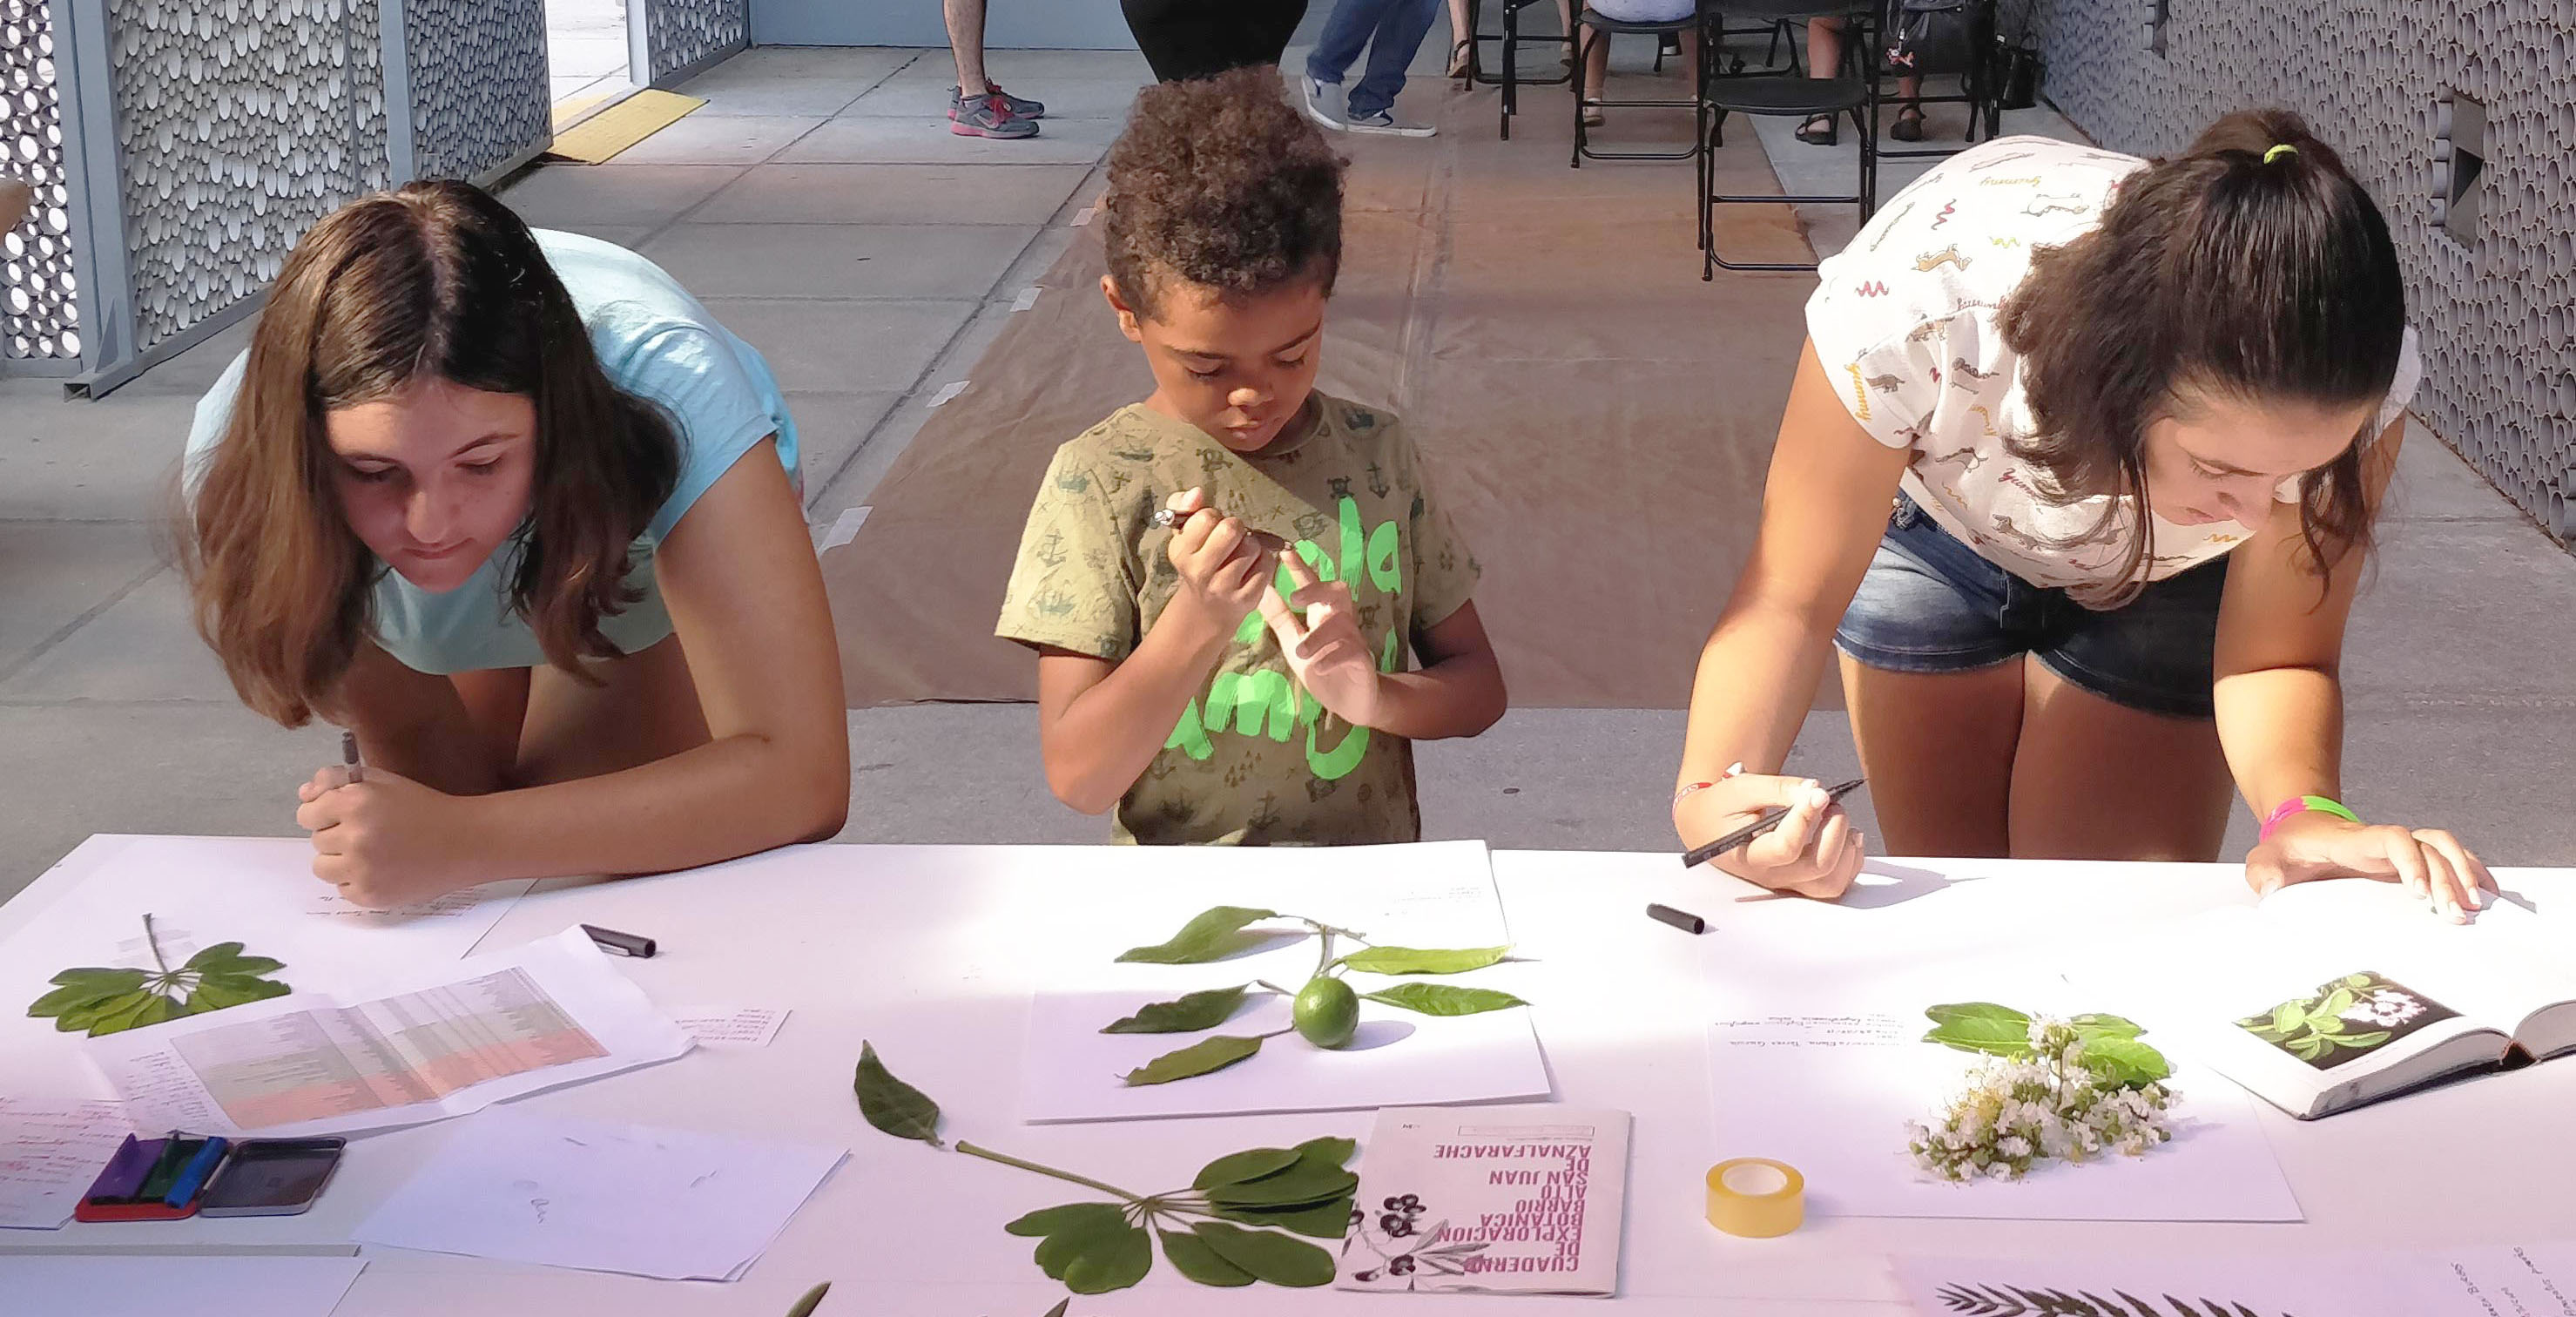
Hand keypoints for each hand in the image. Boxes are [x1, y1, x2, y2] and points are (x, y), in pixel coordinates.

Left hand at [294, 765, 476, 908]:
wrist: (465, 842)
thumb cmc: (423, 808)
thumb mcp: (382, 781)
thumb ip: (337, 779)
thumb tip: (304, 795)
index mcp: (356, 802)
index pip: (307, 813)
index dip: (325, 812)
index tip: (346, 814)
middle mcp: (355, 836)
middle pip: (316, 840)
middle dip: (337, 835)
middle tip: (372, 833)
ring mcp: (362, 869)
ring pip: (322, 867)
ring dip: (341, 861)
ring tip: (374, 853)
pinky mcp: (370, 895)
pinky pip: (342, 889)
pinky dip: (357, 881)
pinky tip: (384, 869)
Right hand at [1162, 487, 1277, 633]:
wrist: (1206, 608)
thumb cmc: (1198, 560)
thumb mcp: (1184, 535)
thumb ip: (1183, 507)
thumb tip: (1196, 493)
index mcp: (1180, 552)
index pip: (1206, 517)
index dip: (1214, 516)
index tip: (1211, 528)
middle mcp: (1199, 572)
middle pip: (1231, 529)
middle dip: (1236, 527)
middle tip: (1232, 537)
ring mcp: (1224, 587)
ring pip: (1252, 546)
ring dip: (1251, 543)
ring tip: (1241, 551)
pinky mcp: (1247, 598)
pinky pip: (1267, 564)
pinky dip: (1264, 559)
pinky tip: (1252, 565)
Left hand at [1258, 553, 1380, 726]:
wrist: (1350, 703)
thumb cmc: (1321, 667)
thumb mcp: (1294, 641)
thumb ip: (1280, 617)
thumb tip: (1260, 589)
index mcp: (1322, 614)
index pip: (1312, 585)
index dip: (1300, 568)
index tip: (1284, 552)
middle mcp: (1340, 621)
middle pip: (1338, 592)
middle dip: (1318, 589)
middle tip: (1296, 597)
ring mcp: (1354, 640)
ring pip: (1342, 624)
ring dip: (1319, 636)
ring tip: (1300, 651)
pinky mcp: (1362, 661)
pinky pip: (1352, 652)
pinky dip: (1334, 658)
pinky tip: (1318, 667)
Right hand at [1675, 773, 1864, 898]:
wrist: (1706, 826)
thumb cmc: (1721, 807)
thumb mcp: (1741, 788)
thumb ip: (1778, 789)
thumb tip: (1816, 791)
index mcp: (1748, 854)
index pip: (1786, 847)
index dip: (1807, 819)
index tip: (1817, 794)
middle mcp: (1770, 874)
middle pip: (1818, 866)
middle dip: (1834, 829)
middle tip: (1827, 802)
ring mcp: (1787, 881)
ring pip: (1831, 882)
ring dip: (1847, 849)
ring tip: (1839, 820)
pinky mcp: (1799, 880)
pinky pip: (1835, 884)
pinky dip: (1851, 861)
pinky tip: (1847, 836)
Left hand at [2244, 811, 2494, 921]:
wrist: (2300, 829)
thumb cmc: (2286, 848)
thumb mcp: (2267, 859)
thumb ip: (2265, 872)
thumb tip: (2273, 888)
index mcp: (2354, 840)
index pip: (2393, 838)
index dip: (2410, 860)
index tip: (2419, 893)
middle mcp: (2384, 840)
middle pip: (2430, 846)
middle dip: (2448, 878)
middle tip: (2455, 915)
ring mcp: (2400, 848)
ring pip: (2445, 848)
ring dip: (2465, 873)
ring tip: (2476, 907)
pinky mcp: (2408, 860)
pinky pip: (2449, 857)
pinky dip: (2471, 870)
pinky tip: (2487, 895)